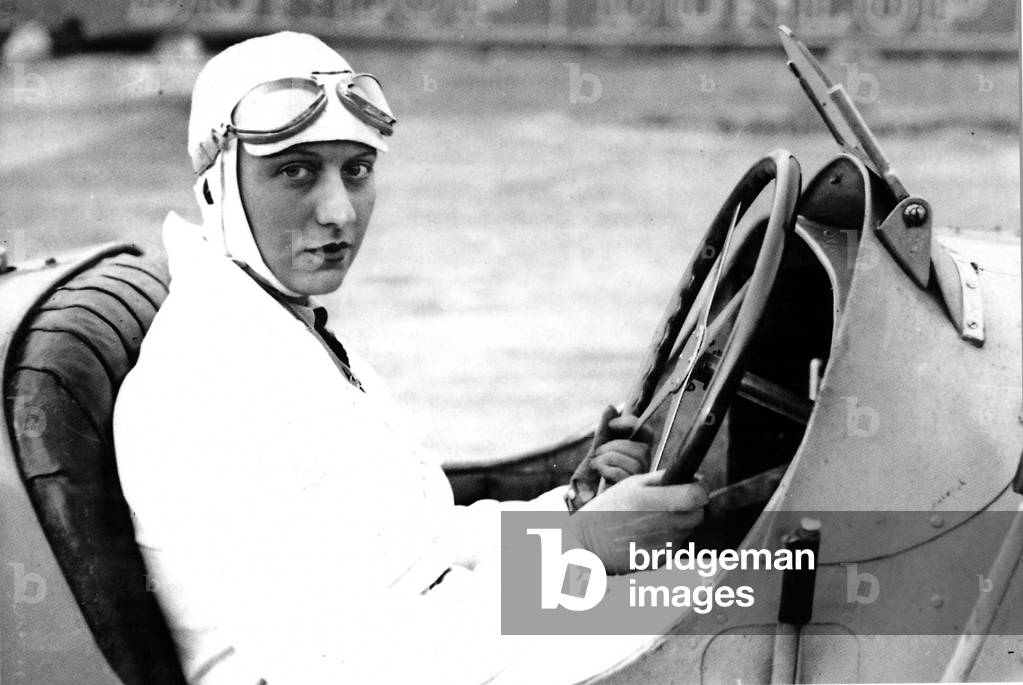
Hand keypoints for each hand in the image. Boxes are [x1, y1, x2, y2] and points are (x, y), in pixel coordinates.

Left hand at [566, 406, 654, 509]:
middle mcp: (644, 468)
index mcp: (637, 455)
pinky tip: (601, 475)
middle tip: (599, 453)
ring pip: (634, 460)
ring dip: (608, 458)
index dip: (633, 424)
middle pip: (642, 448)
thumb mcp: (597, 452)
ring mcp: (640, 482)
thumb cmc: (594, 479)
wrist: (583, 503)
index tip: (612, 424)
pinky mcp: (632, 493)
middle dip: (615, 446)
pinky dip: (608, 470)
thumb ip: (604, 432)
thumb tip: (611, 407)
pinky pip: (625, 473)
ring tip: (597, 465)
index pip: (647, 433)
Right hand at [568, 471, 707, 574]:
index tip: (692, 484)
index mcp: (658, 502)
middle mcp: (666, 525)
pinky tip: (645, 533)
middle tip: (671, 501)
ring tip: (651, 518)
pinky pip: (674, 545)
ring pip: (686, 530)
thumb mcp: (631, 484)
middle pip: (698, 515)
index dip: (699, 487)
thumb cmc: (608, 509)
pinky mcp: (661, 560)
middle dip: (690, 506)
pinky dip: (666, 538)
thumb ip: (662, 478)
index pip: (699, 495)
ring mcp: (665, 546)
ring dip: (677, 522)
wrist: (588, 543)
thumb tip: (687, 475)